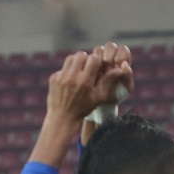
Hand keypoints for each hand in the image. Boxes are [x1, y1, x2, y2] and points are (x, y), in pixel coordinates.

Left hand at [34, 47, 133, 164]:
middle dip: (86, 59)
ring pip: (71, 58)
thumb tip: (120, 69)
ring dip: (77, 62)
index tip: (98, 66)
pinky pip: (63, 68)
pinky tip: (70, 81)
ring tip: (80, 72)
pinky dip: (67, 71)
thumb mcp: (99, 97)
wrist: (62, 118)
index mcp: (85, 81)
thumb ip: (108, 81)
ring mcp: (61, 77)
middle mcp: (72, 77)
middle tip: (88, 67)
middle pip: (81, 55)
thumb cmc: (84, 108)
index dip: (97, 61)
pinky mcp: (53, 78)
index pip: (94, 58)